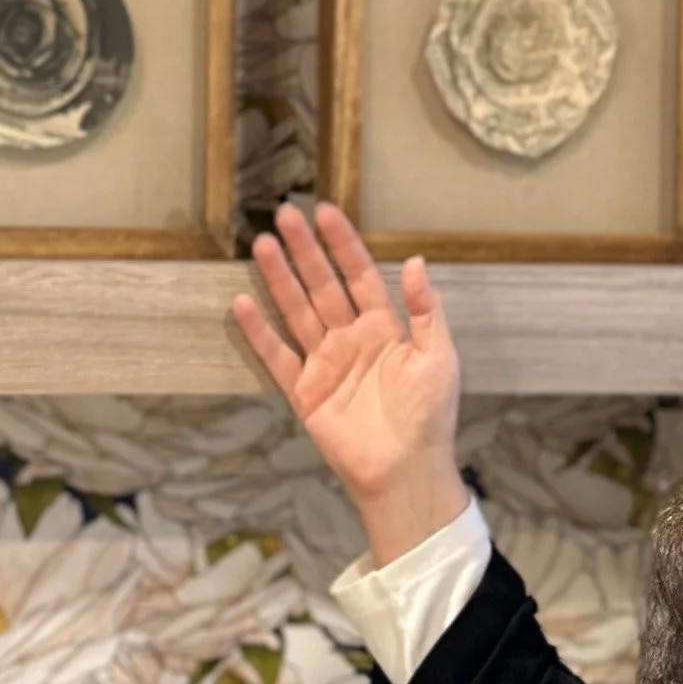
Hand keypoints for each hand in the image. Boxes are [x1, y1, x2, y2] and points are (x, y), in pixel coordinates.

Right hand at [230, 202, 467, 566]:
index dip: (343, 244)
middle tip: (283, 215)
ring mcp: (325, 363)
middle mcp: (351, 338)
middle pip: (322, 285)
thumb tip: (416, 261)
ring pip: (297, 311)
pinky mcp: (304, 392)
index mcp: (385, 327)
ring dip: (280, 279)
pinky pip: (277, 356)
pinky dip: (260, 332)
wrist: (406, 471)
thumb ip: (426, 310)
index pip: (359, 275)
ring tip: (262, 245)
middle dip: (304, 251)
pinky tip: (244, 303)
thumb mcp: (438, 357)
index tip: (325, 212)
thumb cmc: (429, 416)